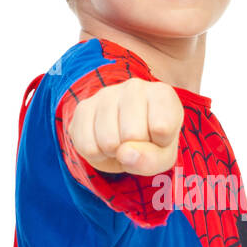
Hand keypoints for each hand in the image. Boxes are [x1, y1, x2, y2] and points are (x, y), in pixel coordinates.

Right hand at [68, 78, 183, 175]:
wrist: (127, 137)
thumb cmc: (152, 142)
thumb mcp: (163, 156)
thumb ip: (151, 159)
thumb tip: (123, 153)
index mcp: (162, 94)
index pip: (162, 128)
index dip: (160, 144)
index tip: (158, 137)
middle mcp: (134, 87)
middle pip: (133, 135)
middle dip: (134, 149)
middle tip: (136, 142)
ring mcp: (106, 94)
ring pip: (108, 142)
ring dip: (114, 153)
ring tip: (121, 142)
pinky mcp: (83, 107)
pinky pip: (87, 146)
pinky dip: (96, 154)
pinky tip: (104, 142)